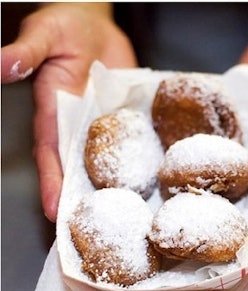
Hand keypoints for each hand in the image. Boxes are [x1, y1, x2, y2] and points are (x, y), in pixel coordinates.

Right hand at [1, 3, 136, 221]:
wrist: (95, 22)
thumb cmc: (64, 27)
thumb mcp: (44, 35)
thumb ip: (27, 53)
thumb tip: (1, 65)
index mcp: (55, 112)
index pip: (51, 153)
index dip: (51, 181)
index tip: (53, 210)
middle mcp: (79, 123)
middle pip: (80, 165)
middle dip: (82, 195)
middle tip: (92, 228)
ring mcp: (104, 121)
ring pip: (108, 158)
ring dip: (114, 182)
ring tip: (125, 213)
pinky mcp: (124, 114)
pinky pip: (131, 137)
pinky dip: (138, 155)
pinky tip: (150, 173)